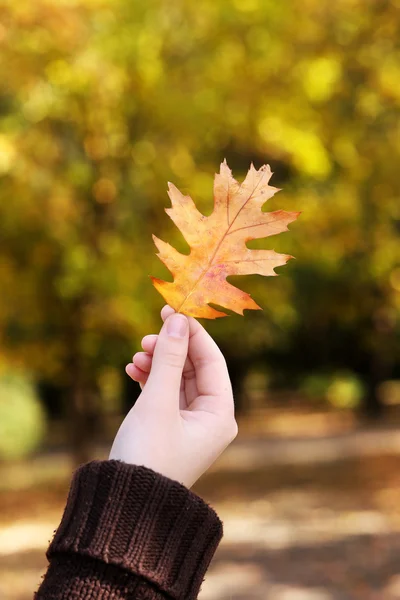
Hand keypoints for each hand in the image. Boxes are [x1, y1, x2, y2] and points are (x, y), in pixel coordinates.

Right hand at [109, 305, 237, 487]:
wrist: (124, 506)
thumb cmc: (147, 456)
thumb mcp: (157, 402)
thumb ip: (168, 358)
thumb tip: (177, 319)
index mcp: (220, 414)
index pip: (212, 361)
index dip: (193, 333)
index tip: (171, 310)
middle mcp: (210, 419)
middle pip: (194, 368)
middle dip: (171, 348)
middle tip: (147, 335)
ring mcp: (190, 424)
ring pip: (177, 379)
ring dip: (158, 363)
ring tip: (136, 356)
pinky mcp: (170, 428)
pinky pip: (165, 394)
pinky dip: (151, 379)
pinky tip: (133, 369)